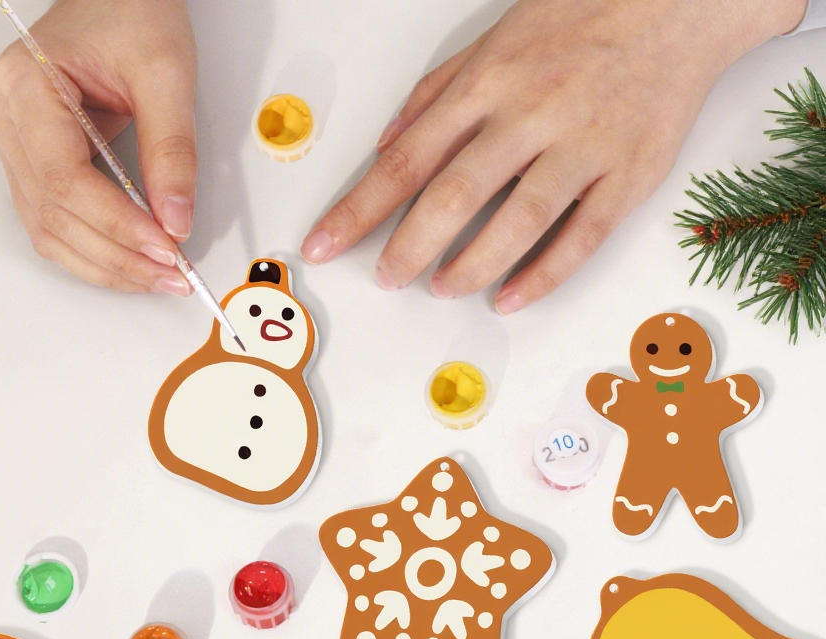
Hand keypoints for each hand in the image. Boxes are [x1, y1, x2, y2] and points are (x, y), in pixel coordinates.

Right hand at [0, 0, 196, 293]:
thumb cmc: (131, 11)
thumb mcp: (165, 73)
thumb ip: (172, 150)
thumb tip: (176, 222)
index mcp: (24, 84)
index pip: (66, 180)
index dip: (117, 225)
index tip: (166, 249)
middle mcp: (4, 117)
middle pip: (54, 215)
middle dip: (118, 256)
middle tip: (173, 276)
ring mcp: (11, 142)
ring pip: (48, 230)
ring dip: (106, 265)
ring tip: (158, 277)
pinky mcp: (30, 161)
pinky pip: (53, 223)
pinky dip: (94, 251)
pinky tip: (132, 263)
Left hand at [300, 0, 805, 310]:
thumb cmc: (580, 17)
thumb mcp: (493, 40)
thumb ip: (435, 96)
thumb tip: (386, 146)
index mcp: (487, 85)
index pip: (407, 160)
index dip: (359, 209)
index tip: (323, 245)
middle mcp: (530, 116)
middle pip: (454, 195)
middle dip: (408, 246)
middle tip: (385, 278)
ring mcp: (582, 147)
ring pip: (518, 221)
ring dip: (471, 265)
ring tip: (441, 288)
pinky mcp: (628, 175)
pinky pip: (581, 237)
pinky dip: (542, 274)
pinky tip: (509, 298)